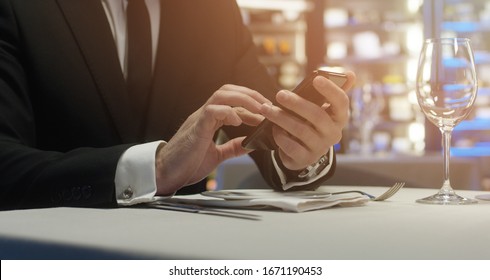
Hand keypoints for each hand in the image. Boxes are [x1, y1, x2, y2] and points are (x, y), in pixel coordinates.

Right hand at [154, 84, 270, 194]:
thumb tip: (250, 144)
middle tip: (267, 106)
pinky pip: (212, 111)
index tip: (267, 113)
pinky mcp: (196, 128)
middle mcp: (205, 115)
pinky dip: (228, 112)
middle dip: (251, 95)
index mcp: (209, 120)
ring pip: (221, 95)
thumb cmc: (186, 164)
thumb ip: (232, 147)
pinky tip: (239, 122)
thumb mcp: (216, 155)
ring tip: (259, 110)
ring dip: (244, 100)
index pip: (233, 102)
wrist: (165, 174)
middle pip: (228, 90)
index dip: (252, 105)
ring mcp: (199, 119)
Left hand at [261, 71, 355, 170]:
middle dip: (297, 104)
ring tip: (266, 109)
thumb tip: (350, 74)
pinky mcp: (305, 159)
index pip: (341, 102)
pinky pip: (291, 146)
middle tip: (280, 94)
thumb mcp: (322, 109)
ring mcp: (320, 148)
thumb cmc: (312, 124)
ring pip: (301, 130)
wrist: (304, 153)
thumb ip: (332, 92)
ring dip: (281, 118)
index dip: (330, 90)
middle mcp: (333, 133)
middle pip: (317, 116)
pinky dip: (280, 136)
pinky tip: (273, 128)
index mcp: (339, 117)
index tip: (316, 78)